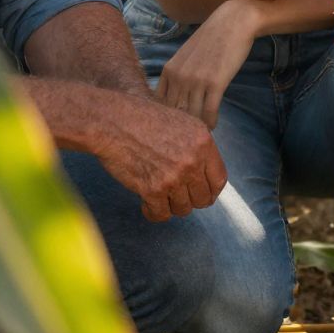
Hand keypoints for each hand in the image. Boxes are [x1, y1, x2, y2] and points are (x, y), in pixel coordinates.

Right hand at [92, 91, 227, 220]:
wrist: (114, 121)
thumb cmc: (143, 118)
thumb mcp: (181, 122)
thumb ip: (196, 146)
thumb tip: (203, 172)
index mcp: (203, 141)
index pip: (219, 179)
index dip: (210, 190)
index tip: (201, 192)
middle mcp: (193, 160)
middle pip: (203, 199)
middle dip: (190, 200)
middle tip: (177, 195)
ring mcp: (174, 176)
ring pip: (183, 209)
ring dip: (171, 206)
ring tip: (159, 195)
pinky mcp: (153, 189)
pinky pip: (161, 214)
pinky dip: (153, 212)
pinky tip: (146, 203)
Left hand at [157, 0, 261, 126]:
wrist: (233, 22)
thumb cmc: (211, 39)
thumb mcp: (186, 55)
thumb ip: (177, 75)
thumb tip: (174, 100)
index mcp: (169, 70)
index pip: (159, 104)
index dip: (165, 118)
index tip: (173, 126)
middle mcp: (179, 77)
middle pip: (175, 113)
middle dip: (180, 126)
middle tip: (186, 136)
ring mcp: (196, 80)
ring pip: (192, 115)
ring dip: (197, 126)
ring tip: (200, 133)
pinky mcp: (215, 83)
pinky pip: (209, 112)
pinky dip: (211, 122)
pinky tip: (213, 125)